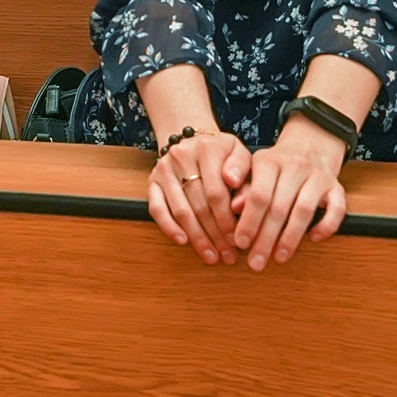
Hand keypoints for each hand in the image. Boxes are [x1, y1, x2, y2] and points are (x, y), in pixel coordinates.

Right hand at [145, 129, 251, 263]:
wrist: (193, 140)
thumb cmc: (222, 154)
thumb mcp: (240, 155)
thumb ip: (244, 173)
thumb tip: (235, 190)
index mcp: (208, 148)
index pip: (217, 192)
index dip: (227, 220)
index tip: (238, 240)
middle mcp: (182, 156)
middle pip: (199, 204)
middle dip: (215, 235)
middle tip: (227, 255)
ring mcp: (164, 168)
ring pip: (180, 210)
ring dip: (197, 237)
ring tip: (211, 255)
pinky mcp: (152, 180)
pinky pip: (156, 208)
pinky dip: (169, 227)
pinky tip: (183, 241)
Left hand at [234, 118, 350, 268]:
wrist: (309, 145)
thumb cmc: (276, 166)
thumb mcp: (254, 170)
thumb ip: (243, 189)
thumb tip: (235, 209)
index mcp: (269, 161)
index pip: (258, 195)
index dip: (249, 221)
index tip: (241, 243)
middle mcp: (295, 166)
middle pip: (279, 207)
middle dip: (266, 239)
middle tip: (256, 262)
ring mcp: (318, 176)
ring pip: (304, 210)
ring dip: (291, 238)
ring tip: (279, 258)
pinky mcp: (336, 187)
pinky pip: (337, 209)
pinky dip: (326, 226)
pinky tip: (314, 239)